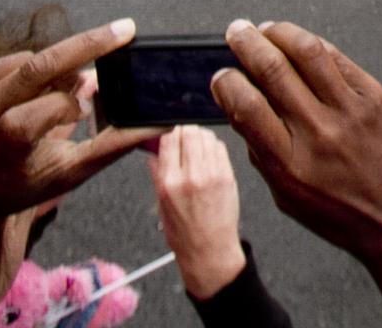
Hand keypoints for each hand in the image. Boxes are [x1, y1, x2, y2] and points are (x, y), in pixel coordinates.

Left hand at [0, 20, 151, 264]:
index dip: (70, 105)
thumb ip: (111, 147)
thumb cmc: (18, 185)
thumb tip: (157, 123)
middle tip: (122, 30)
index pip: (43, 112)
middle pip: (36, 68)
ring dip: (58, 69)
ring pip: (30, 62)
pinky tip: (37, 90)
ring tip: (62, 93)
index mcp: (5, 154)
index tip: (90, 104)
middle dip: (85, 45)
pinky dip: (35, 69)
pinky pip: (13, 61)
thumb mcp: (66, 175)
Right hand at [150, 127, 246, 299]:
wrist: (209, 251)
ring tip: (197, 146)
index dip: (169, 131)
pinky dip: (214, 146)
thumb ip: (157, 175)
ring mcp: (212, 175)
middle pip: (189, 132)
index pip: (169, 139)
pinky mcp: (228, 176)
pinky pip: (220, 148)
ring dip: (200, 136)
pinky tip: (209, 155)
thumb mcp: (161, 204)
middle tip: (184, 137)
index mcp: (169, 183)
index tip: (170, 133)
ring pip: (207, 136)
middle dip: (185, 131)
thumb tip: (152, 154)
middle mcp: (190, 176)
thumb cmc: (183, 233)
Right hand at [212, 20, 381, 272]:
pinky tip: (303, 43)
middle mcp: (317, 133)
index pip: (244, 106)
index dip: (226, 82)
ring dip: (279, 32)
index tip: (222, 76)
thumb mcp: (289, 196)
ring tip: (267, 29)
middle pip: (271, 69)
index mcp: (288, 164)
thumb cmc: (345, 214)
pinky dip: (314, 44)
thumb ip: (262, 153)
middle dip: (246, 42)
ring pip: (306, 52)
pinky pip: (339, 59)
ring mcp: (349, 112)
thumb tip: (241, 110)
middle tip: (237, 32)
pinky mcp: (375, 98)